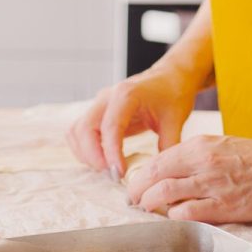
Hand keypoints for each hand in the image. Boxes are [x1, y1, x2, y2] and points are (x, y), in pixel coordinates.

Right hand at [66, 65, 198, 175]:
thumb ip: (168, 146)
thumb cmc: (172, 93)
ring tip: (108, 169)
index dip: (111, 153)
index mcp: (126, 95)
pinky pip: (78, 131)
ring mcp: (99, 104)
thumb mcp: (175, 119)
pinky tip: (102, 161)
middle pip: (84, 128)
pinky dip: (84, 149)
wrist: (169, 76)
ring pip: (76, 131)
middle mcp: (107, 97)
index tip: (120, 173)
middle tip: (112, 175)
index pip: (110, 127)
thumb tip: (160, 174)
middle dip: (93, 156)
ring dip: (85, 153)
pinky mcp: (97, 112)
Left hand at [124, 135, 251, 223]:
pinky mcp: (224, 207)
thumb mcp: (221, 146)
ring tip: (147, 210)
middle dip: (136, 190)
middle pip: (153, 176)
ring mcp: (212, 185)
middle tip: (132, 200)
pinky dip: (174, 217)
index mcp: (199, 146)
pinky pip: (187, 214)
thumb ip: (195, 158)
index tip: (135, 184)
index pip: (156, 160)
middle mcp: (201, 162)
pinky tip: (174, 218)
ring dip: (150, 204)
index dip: (140, 175)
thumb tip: (170, 172)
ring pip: (164, 194)